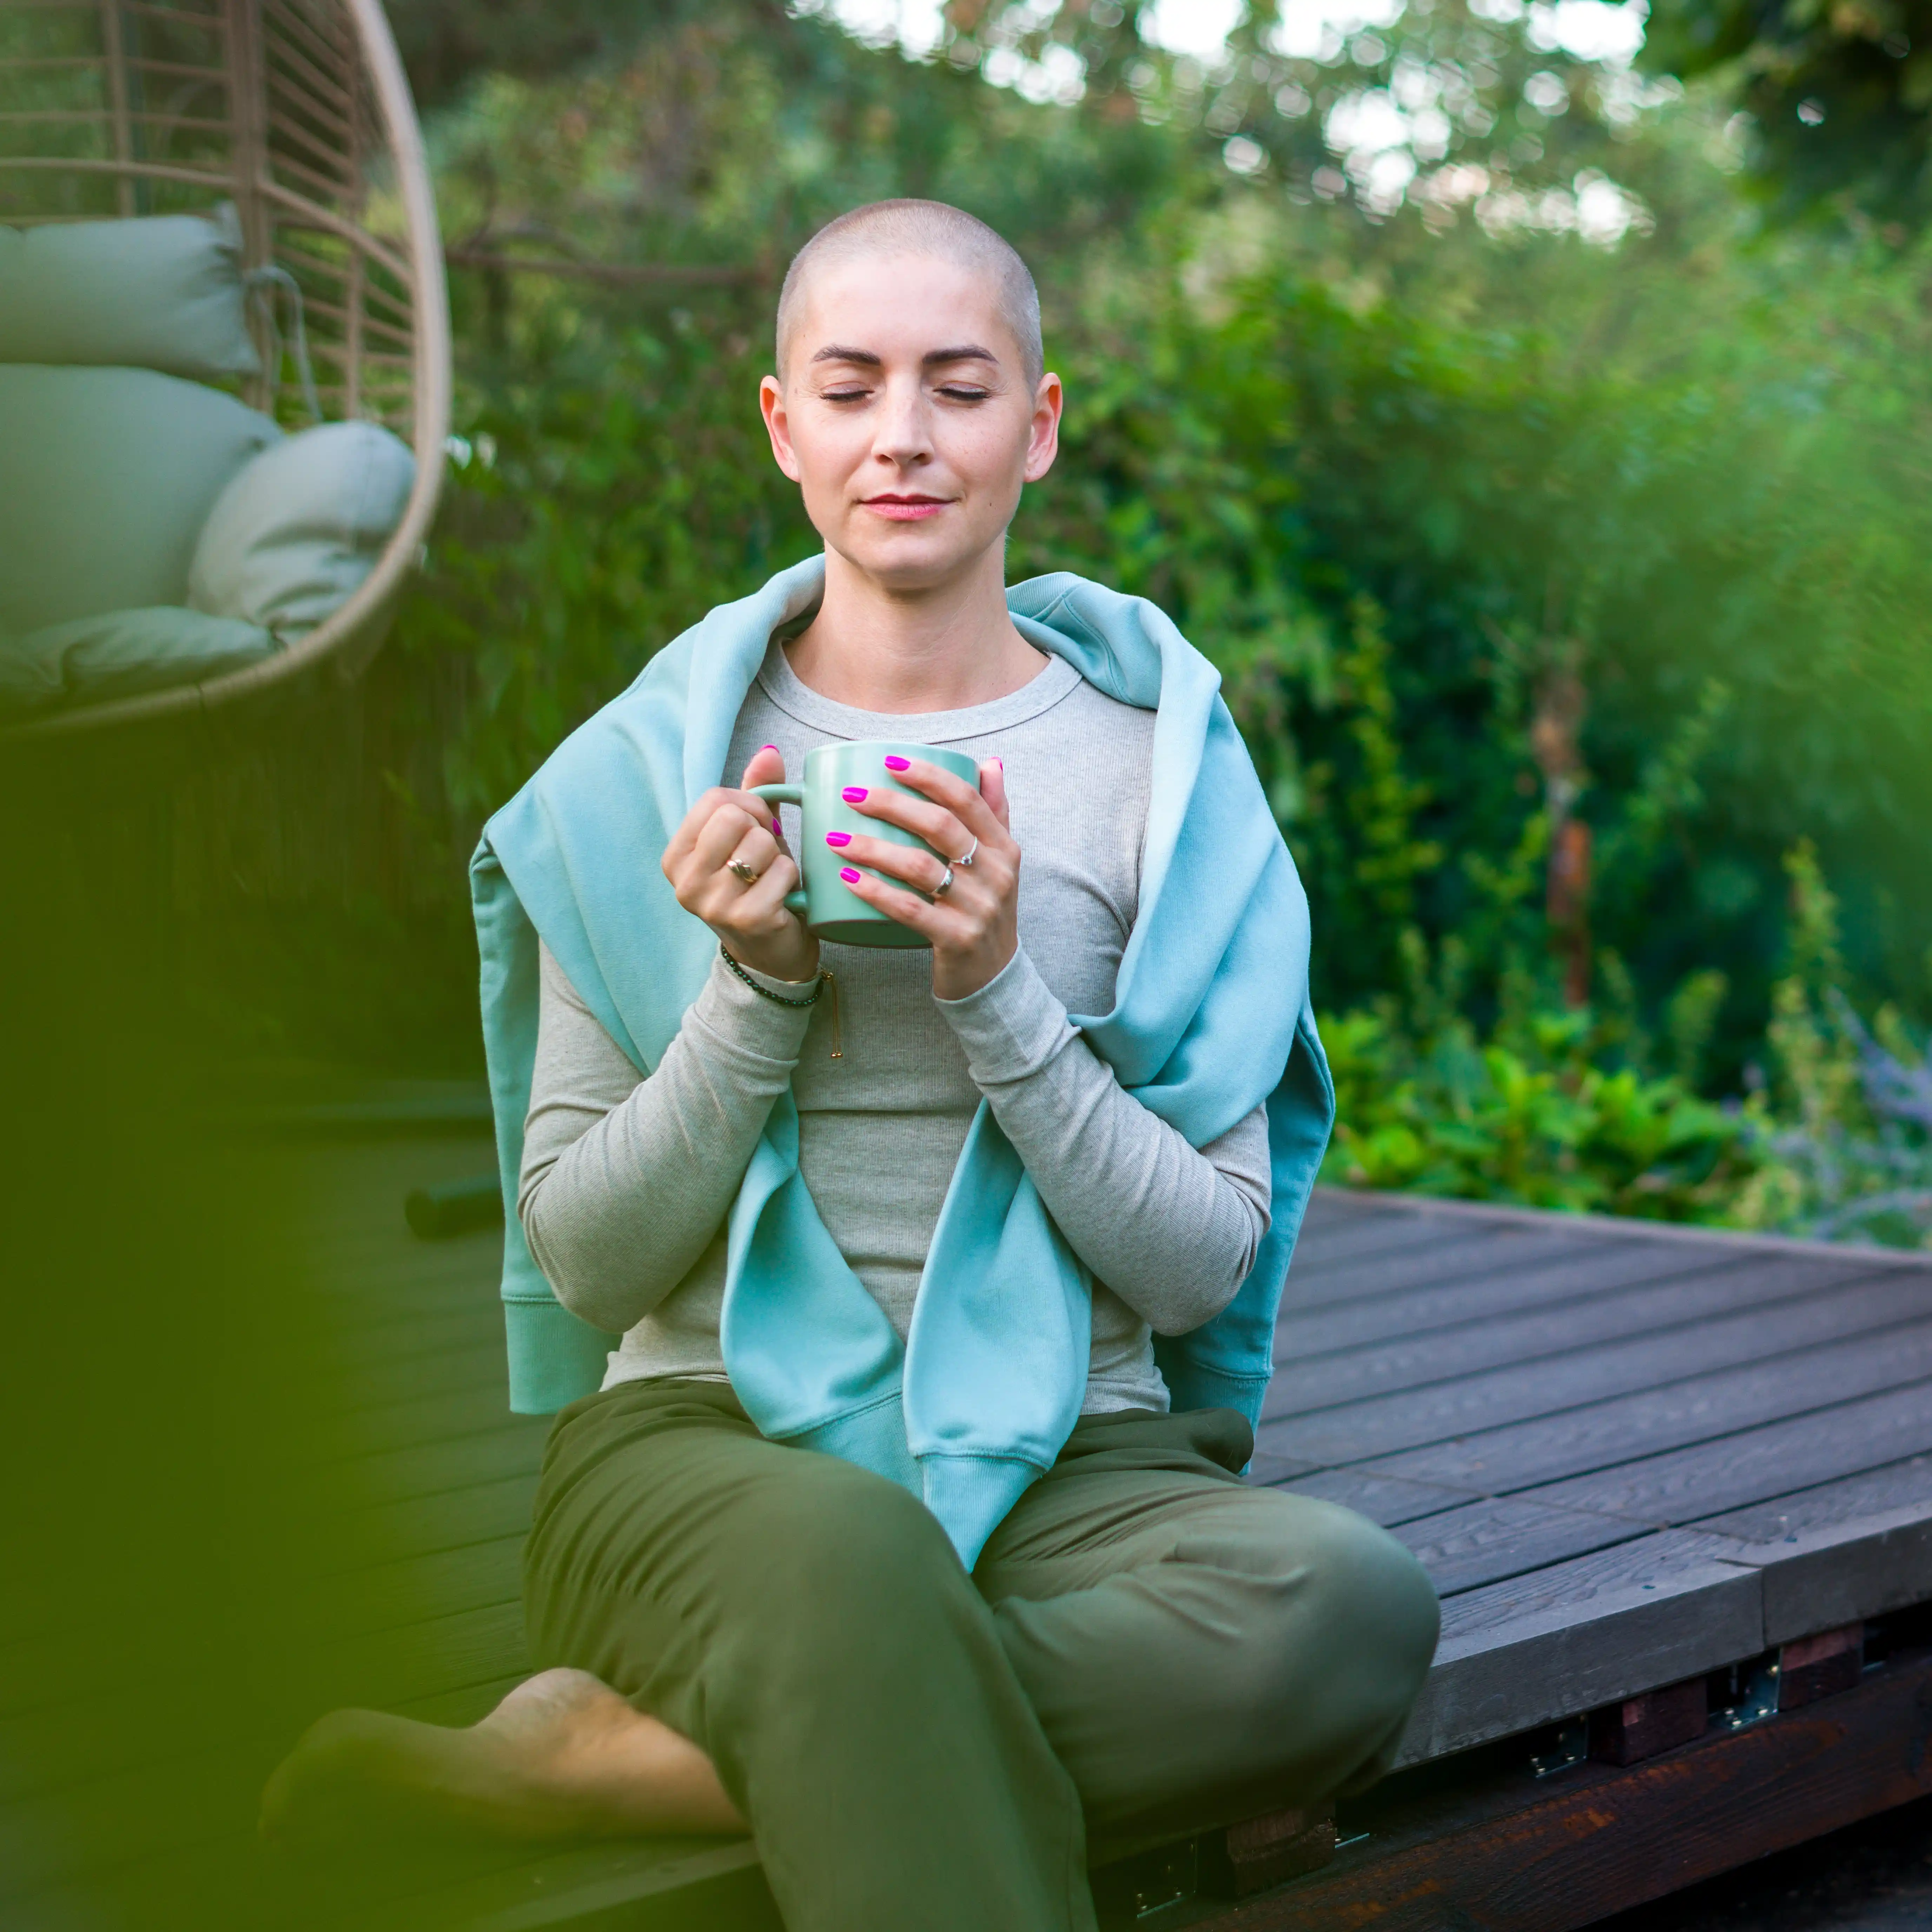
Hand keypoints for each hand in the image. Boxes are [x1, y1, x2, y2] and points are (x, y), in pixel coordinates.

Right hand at [661, 746, 819, 982]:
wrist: (773, 953)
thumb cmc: (759, 887)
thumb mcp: (752, 837)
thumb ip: (756, 795)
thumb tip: (769, 752)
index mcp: (677, 856)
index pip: (714, 799)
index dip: (747, 805)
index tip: (755, 829)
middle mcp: (685, 881)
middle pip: (734, 816)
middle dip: (762, 830)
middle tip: (766, 856)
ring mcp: (712, 904)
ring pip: (760, 842)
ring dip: (779, 857)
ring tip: (772, 879)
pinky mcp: (746, 919)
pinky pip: (781, 871)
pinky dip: (791, 880)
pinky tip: (784, 898)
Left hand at [835, 757, 1017, 999]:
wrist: (995, 977)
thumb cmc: (985, 909)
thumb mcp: (1000, 862)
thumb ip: (994, 812)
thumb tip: (989, 763)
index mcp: (1003, 847)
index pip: (966, 799)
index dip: (928, 776)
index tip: (889, 762)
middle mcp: (995, 874)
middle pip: (939, 826)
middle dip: (891, 805)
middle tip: (852, 795)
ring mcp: (977, 908)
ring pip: (919, 867)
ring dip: (873, 848)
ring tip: (836, 838)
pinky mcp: (956, 938)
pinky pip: (909, 910)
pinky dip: (876, 892)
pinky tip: (847, 880)